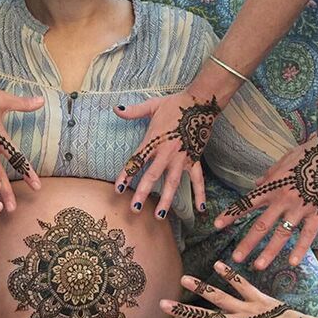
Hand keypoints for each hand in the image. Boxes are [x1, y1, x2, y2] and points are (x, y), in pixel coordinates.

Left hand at [114, 90, 219, 217]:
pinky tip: (200, 209)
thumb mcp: (152, 106)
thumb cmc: (175, 105)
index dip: (126, 175)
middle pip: (152, 176)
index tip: (118, 189)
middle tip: (135, 209)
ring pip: (172, 182)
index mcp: (153, 141)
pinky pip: (197, 179)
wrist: (201, 101)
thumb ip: (133, 111)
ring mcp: (181, 158)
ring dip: (166, 200)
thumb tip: (115, 108)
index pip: (136, 161)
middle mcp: (166, 152)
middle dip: (143, 193)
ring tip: (160, 216)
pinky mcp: (195, 159)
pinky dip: (200, 194)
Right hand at [158, 260, 317, 317]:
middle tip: (164, 302)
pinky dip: (230, 274)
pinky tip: (218, 264)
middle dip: (182, 309)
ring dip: (201, 287)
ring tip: (184, 278)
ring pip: (219, 296)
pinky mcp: (260, 299)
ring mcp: (247, 309)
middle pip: (204, 315)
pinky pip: (242, 284)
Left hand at [215, 134, 317, 268]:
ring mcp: (301, 208)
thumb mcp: (286, 159)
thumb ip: (270, 174)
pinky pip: (307, 235)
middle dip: (247, 243)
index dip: (231, 215)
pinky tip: (292, 263)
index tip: (216, 226)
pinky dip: (300, 249)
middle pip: (260, 225)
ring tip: (258, 266)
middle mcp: (283, 200)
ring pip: (281, 234)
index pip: (247, 203)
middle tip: (235, 258)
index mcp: (272, 186)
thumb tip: (256, 183)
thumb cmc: (313, 152)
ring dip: (269, 252)